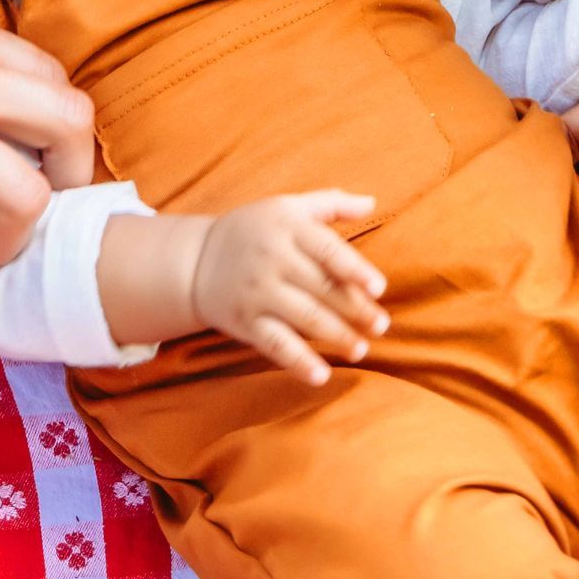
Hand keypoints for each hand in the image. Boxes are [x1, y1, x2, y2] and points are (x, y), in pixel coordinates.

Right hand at [192, 191, 389, 387]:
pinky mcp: (246, 322)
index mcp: (288, 227)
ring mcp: (259, 292)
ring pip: (304, 317)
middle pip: (321, 287)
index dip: (354, 269)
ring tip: (361, 349)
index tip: (379, 288)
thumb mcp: (288, 207)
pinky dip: (298, 362)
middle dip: (354, 309)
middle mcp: (273, 259)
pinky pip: (276, 344)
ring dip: (336, 335)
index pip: (327, 249)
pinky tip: (321, 376)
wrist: (196, 260)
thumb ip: (331, 204)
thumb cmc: (255, 230)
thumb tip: (372, 203)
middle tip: (382, 326)